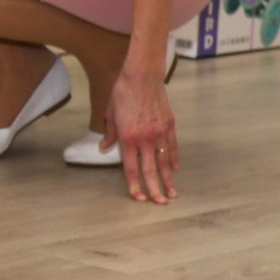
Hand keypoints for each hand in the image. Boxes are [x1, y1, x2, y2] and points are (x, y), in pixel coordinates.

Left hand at [103, 62, 178, 203]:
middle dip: (155, 188)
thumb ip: (110, 134)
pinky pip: (172, 146)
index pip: (131, 167)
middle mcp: (145, 138)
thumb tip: (104, 148)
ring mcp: (159, 132)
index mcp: (127, 137)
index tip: (138, 197)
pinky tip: (174, 170)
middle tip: (160, 203)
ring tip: (173, 193)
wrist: (142, 76)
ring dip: (168, 179)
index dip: (134, 184)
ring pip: (164, 161)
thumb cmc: (122, 93)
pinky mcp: (170, 125)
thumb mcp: (110, 114)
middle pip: (150, 169)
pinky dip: (173, 159)